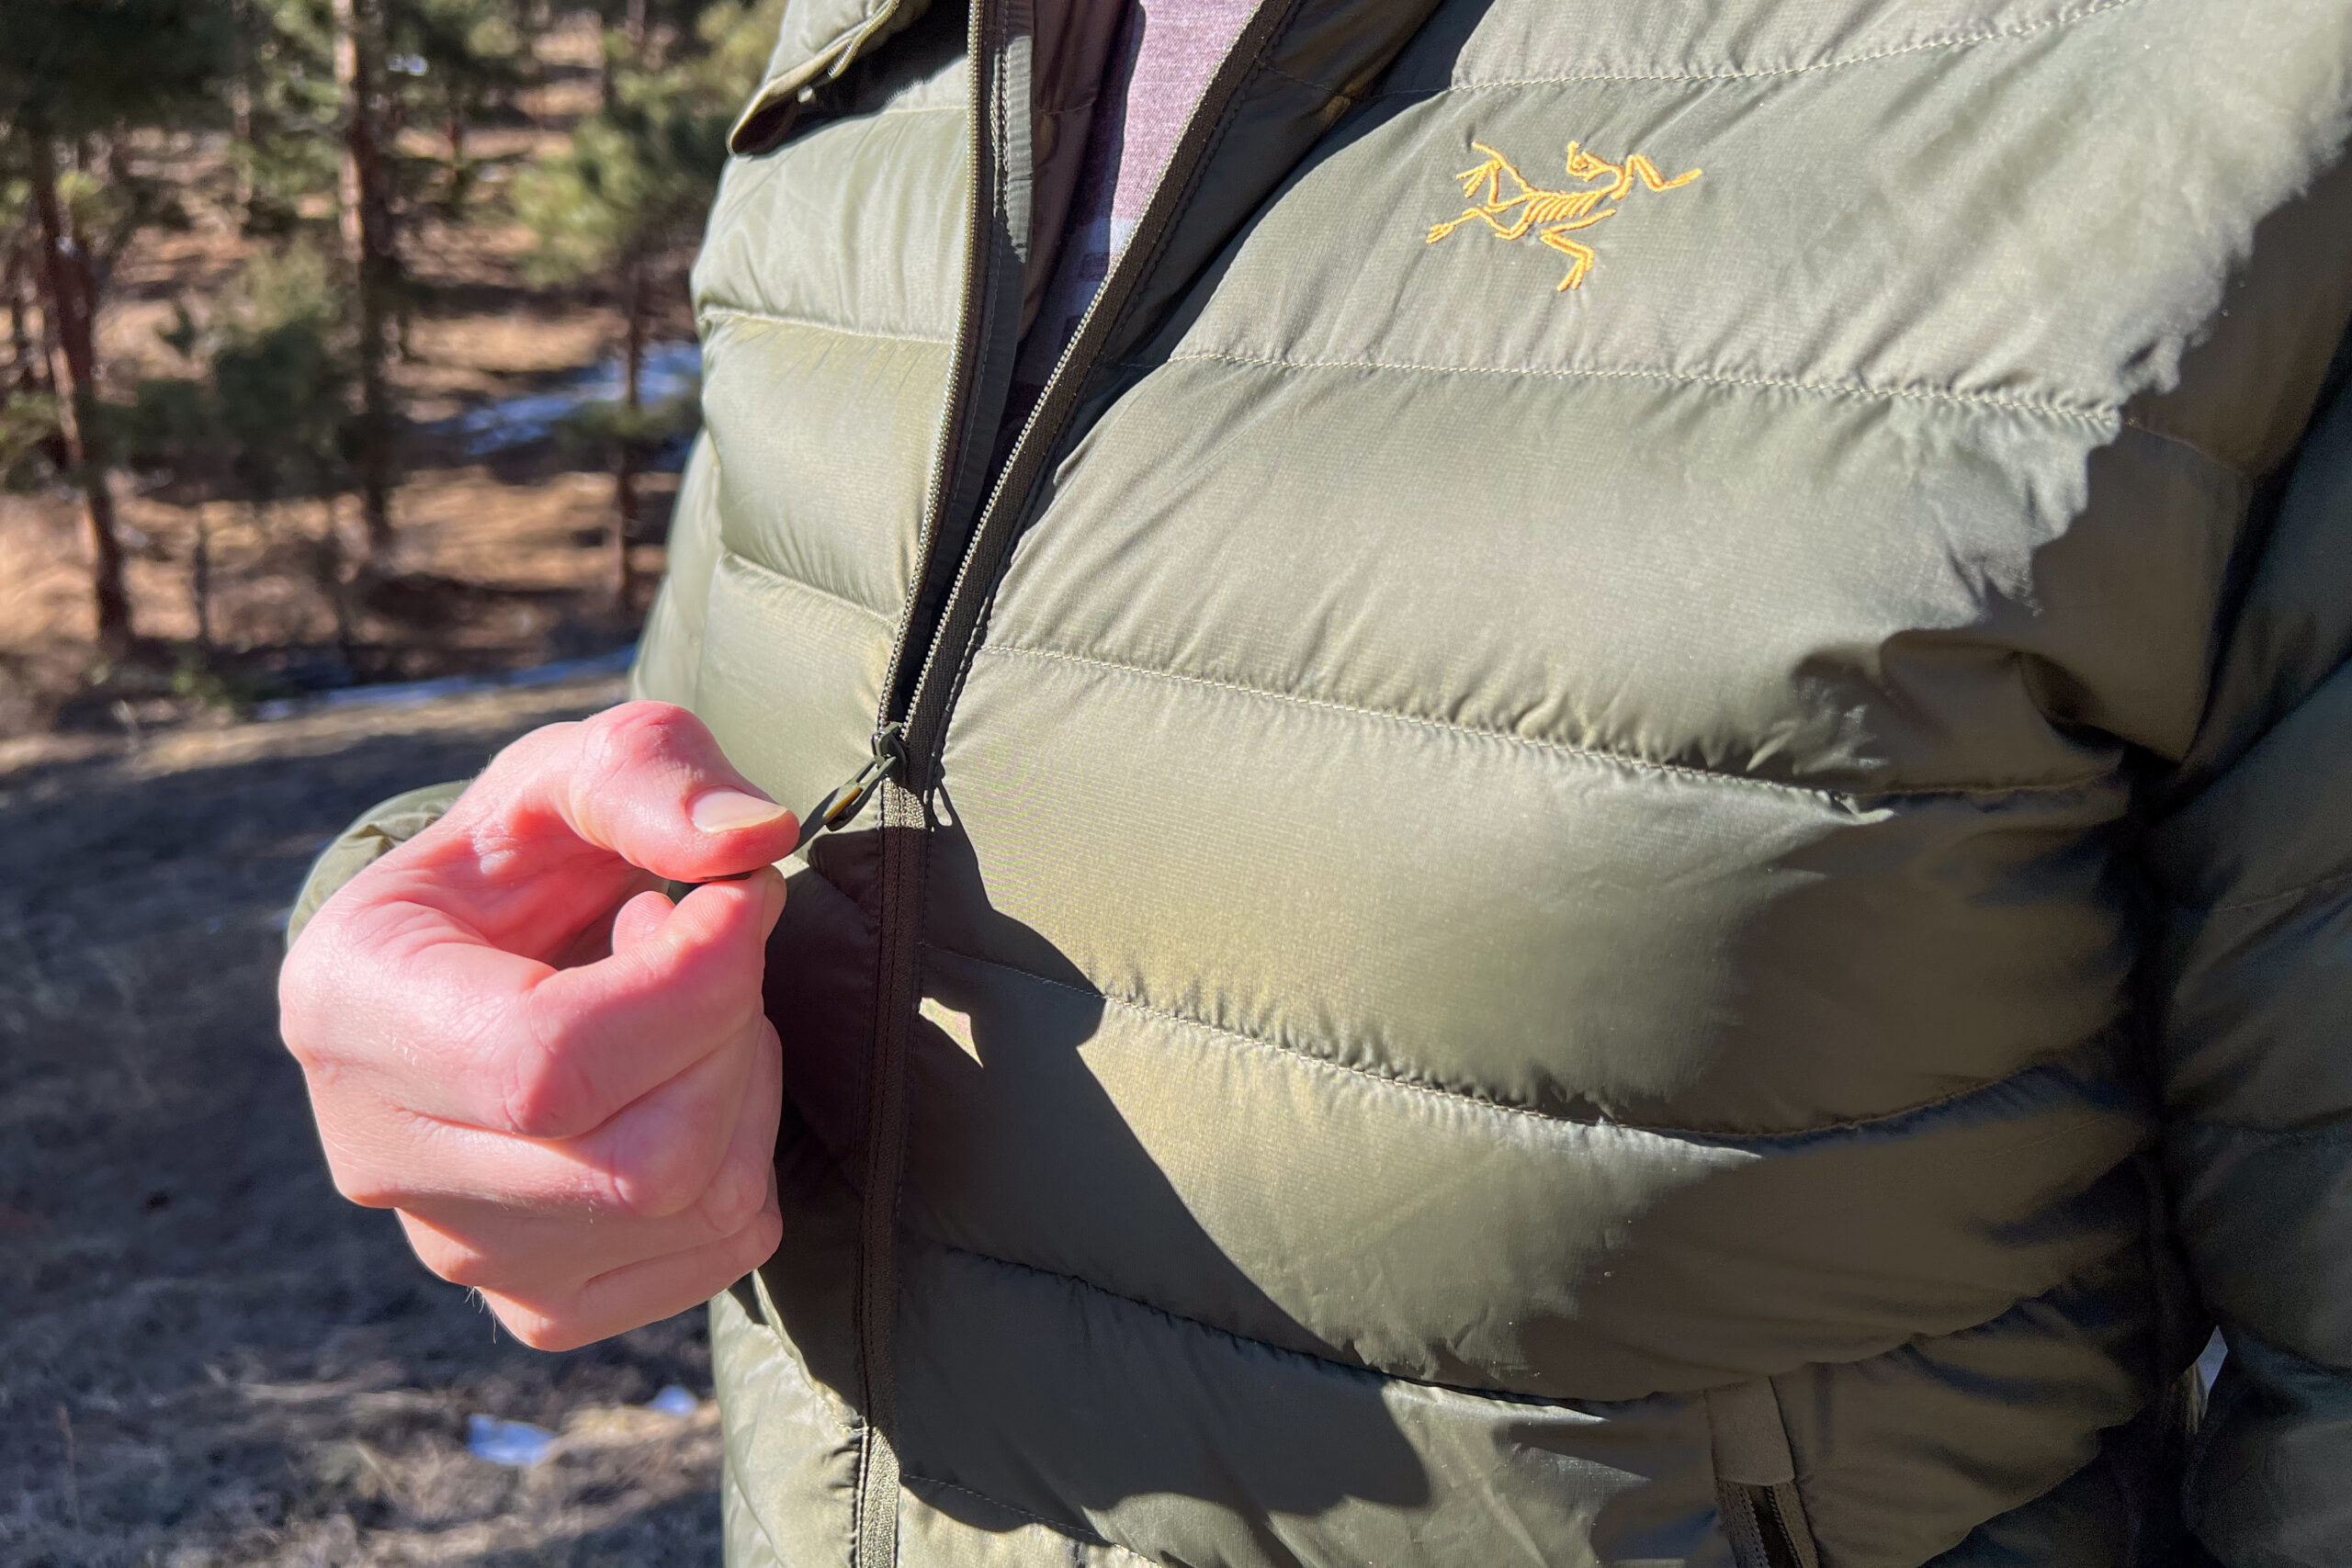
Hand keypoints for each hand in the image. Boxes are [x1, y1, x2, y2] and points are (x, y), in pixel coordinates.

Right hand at [279, 701, 798, 1349]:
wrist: (480, 958)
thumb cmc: (519, 857)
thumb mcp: (564, 772)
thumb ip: (648, 772)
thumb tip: (750, 842)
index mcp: (352, 1011)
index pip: (550, 1063)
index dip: (694, 982)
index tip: (739, 894)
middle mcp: (383, 1158)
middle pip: (643, 1159)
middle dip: (731, 1028)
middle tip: (707, 941)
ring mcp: (460, 1250)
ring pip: (697, 1207)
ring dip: (746, 1080)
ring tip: (686, 1004)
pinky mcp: (541, 1302)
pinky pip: (723, 1248)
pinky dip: (749, 1152)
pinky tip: (686, 1080)